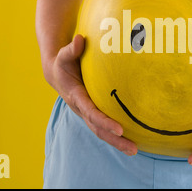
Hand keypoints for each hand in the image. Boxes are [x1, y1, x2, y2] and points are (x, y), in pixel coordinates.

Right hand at [49, 34, 137, 155]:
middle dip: (115, 140)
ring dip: (117, 142)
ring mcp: (86, 113)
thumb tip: (80, 39)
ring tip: (135, 151)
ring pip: (101, 131)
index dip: (105, 122)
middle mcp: (81, 109)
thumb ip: (72, 49)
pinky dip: (116, 136)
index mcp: (76, 97)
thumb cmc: (63, 62)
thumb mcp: (64, 55)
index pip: (92, 113)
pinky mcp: (92, 113)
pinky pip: (103, 127)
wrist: (56, 73)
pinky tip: (132, 139)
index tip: (120, 129)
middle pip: (98, 129)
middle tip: (133, 149)